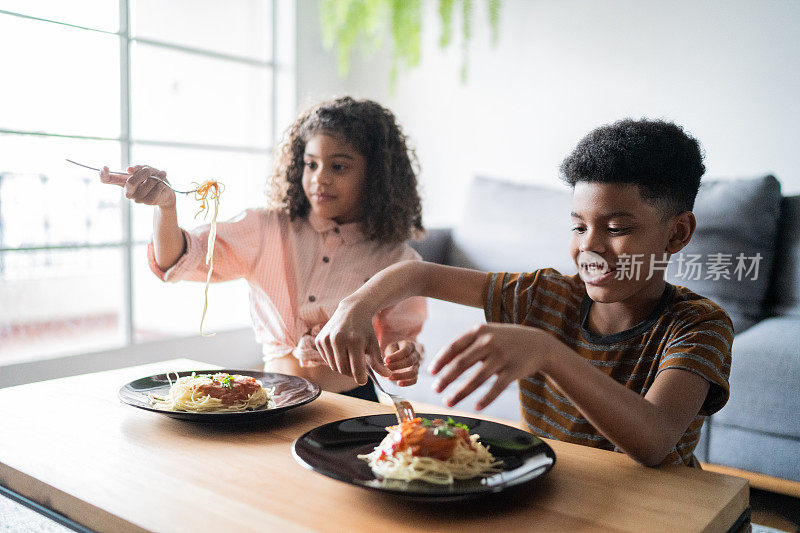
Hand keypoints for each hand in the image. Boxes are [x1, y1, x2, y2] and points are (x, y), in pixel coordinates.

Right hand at [100, 165, 175, 207]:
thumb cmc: (152, 177)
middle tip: (148, 170)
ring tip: (159, 176)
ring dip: (154, 179)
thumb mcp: (146, 169)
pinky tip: (162, 182)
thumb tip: (129, 170)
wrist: (165, 190)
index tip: (104, 168)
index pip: (107, 179)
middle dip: (141, 174)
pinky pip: (154, 192)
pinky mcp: (147, 202)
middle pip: (130, 183)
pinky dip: (160, 185)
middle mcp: (128, 191)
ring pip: (145, 187)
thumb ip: (137, 169)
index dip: (103, 175)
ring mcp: (137, 198)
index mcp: (123, 181)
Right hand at [315, 301, 388, 385]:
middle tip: (358, 369)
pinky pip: (326, 360)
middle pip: (344, 370)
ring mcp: (327, 339)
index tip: (364, 380)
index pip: (356, 370)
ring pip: (334, 367)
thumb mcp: (374, 344)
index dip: (361, 379)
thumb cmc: (365, 330)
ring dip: (343, 367)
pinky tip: (341, 352)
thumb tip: (388, 376)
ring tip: (351, 359)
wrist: (351, 310)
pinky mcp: (319, 340)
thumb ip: (378, 362)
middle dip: (351, 373)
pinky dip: (334, 361)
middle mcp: (338, 339)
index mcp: (355, 341)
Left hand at [383, 340, 420, 386]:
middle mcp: (416, 355)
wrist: (398, 354)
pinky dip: (407, 383)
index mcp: (410, 345)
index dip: (396, 356)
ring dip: (401, 375)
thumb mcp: (390, 348)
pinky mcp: (415, 374)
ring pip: (413, 372)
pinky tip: (398, 383)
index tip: (386, 360)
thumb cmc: (393, 350)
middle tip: (386, 368)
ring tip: (390, 377)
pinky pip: (414, 380)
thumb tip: (383, 367)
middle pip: (409, 361)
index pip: (405, 350)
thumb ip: (389, 356)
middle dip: (396, 366)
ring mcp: (417, 365)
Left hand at [429, 323, 558, 409]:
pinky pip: (496, 388)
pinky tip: (476, 407)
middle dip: (446, 378)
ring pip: (477, 379)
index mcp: (479, 331)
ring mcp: (502, 356)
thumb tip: (442, 363)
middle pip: (462, 363)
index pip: (454, 346)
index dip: (441, 360)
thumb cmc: (505, 340)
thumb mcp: (487, 333)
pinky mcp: (513, 370)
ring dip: (460, 392)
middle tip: (435, 389)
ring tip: (448, 402)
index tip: (431, 373)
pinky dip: (485, 399)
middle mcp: (489, 342)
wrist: (538, 343)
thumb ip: (467, 344)